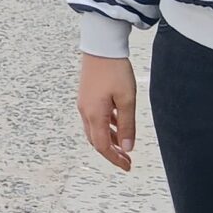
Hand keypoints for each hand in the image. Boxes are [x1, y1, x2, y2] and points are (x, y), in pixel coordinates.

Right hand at [77, 54, 136, 171]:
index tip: (127, 166)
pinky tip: (118, 124)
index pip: (103, 146)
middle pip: (96, 140)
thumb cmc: (114, 69)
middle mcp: (86, 111)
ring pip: (95, 130)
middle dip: (111, 152)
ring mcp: (84, 104)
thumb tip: (127, 147)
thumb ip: (127, 125)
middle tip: (126, 159)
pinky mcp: (87, 96)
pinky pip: (95, 118)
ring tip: (124, 144)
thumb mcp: (127, 99)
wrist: (101, 46)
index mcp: (95, 115)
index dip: (114, 159)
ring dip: (109, 139)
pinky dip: (106, 126)